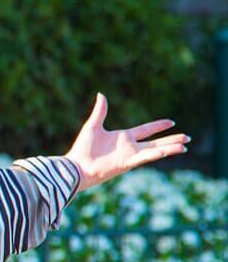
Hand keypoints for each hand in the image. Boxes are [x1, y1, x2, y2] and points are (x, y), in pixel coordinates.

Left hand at [64, 92, 188, 193]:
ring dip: (170, 148)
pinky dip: (157, 154)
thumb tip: (101, 94)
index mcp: (123, 137)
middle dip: (172, 140)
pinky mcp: (127, 163)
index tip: (171, 122)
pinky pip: (145, 157)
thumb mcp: (93, 126)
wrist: (75, 166)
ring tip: (185, 146)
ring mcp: (130, 156)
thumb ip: (100, 111)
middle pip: (156, 142)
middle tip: (187, 138)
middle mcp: (130, 147)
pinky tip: (169, 150)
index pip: (146, 130)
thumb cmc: (82, 149)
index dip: (158, 126)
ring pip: (155, 151)